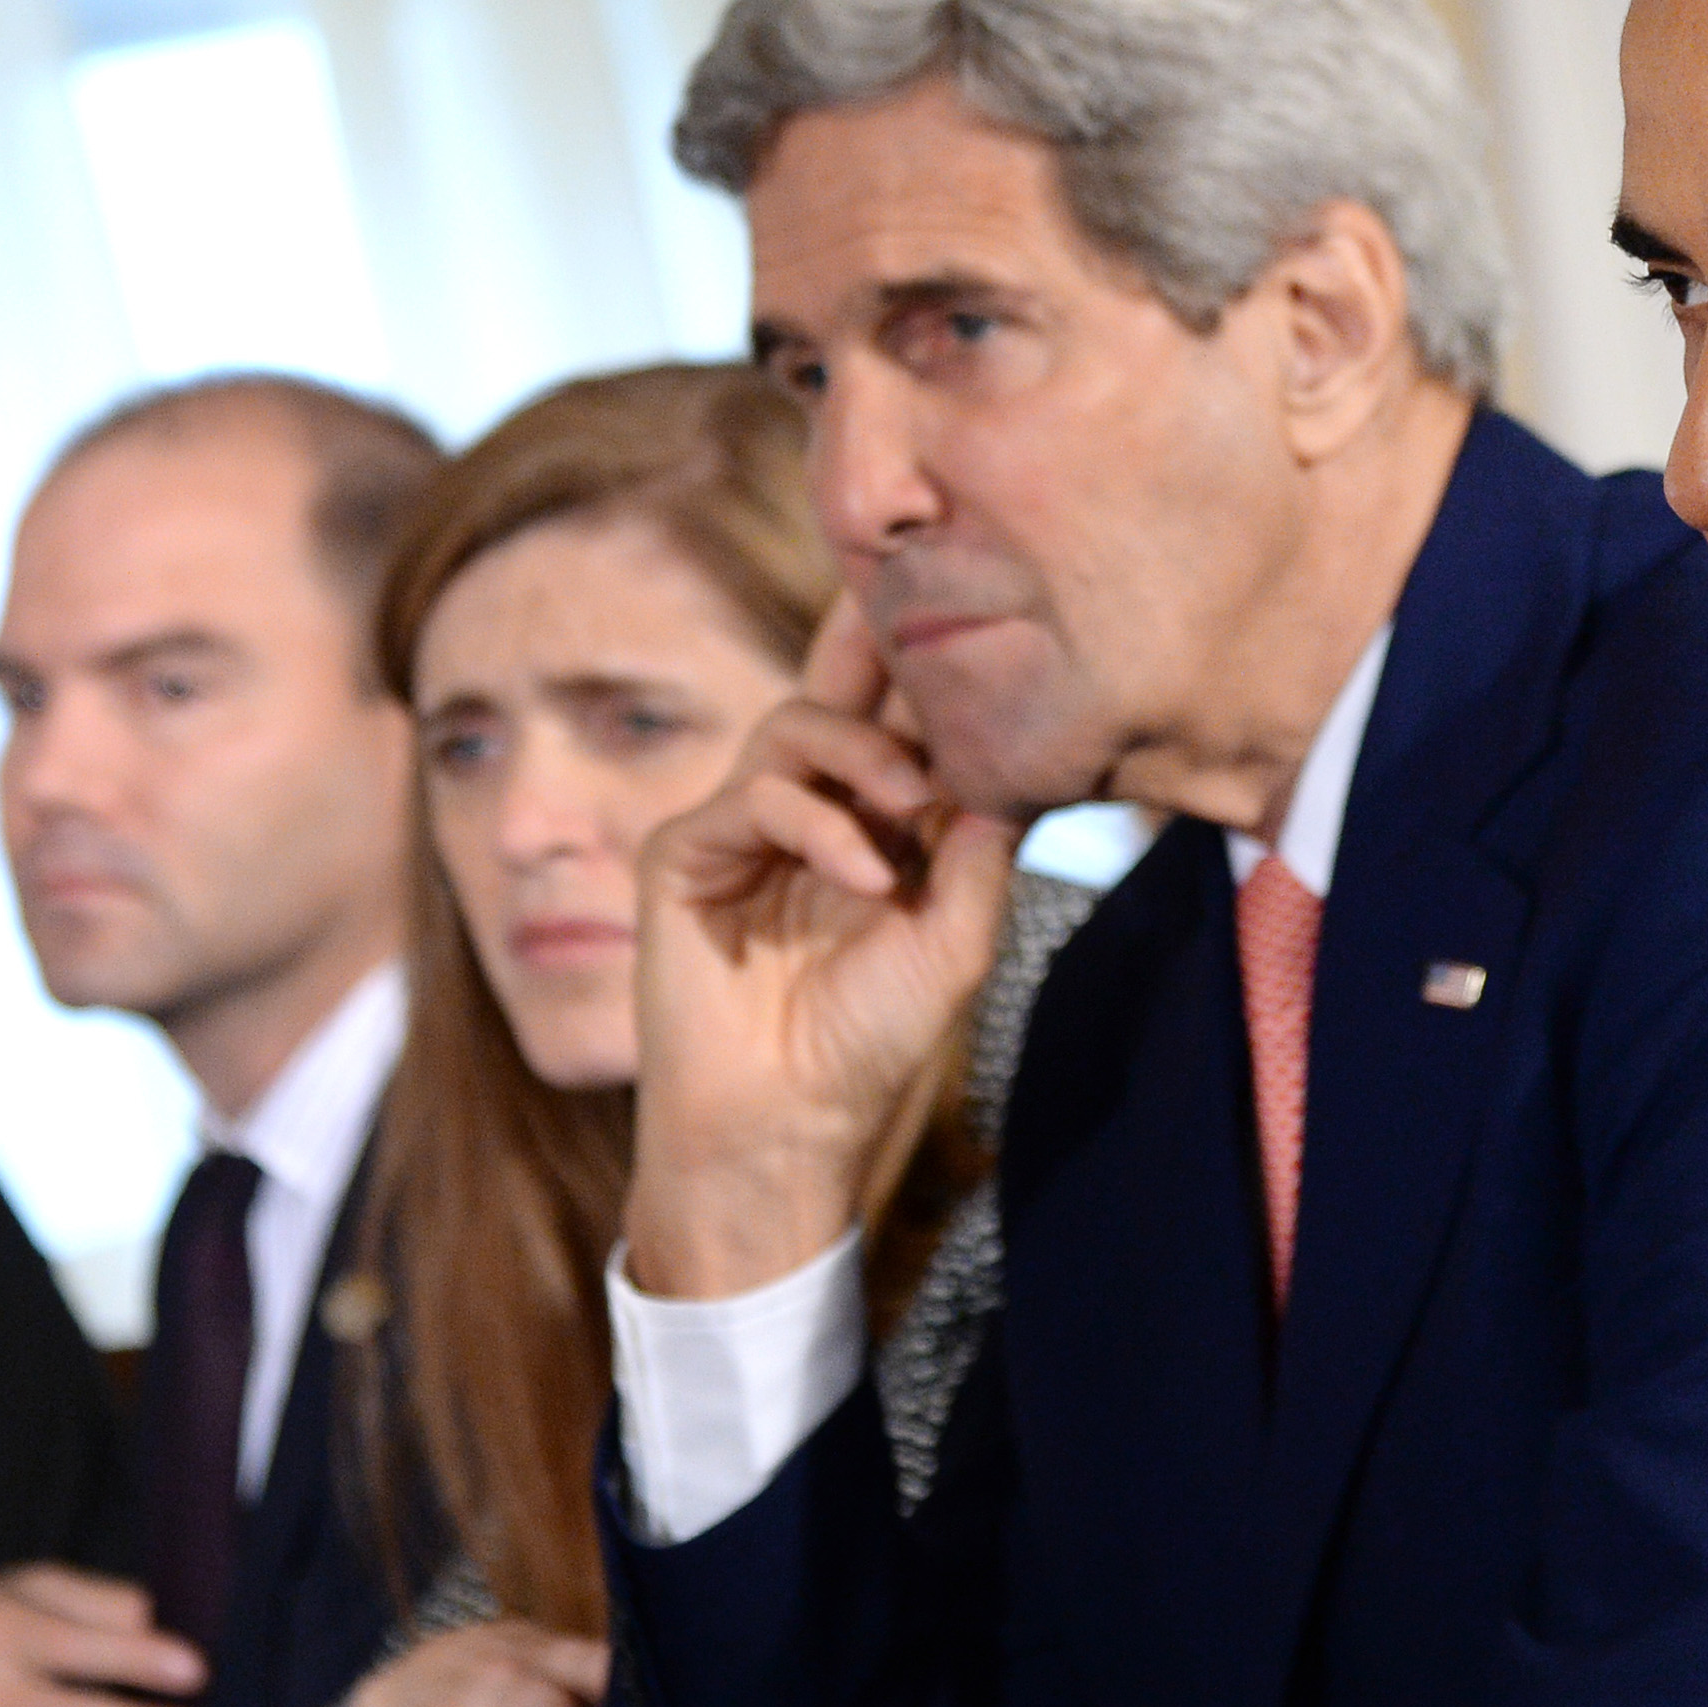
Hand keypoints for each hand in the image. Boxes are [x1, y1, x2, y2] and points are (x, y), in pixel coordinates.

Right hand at [626, 593, 1018, 1298]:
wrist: (789, 1120)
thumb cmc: (872, 1037)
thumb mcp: (957, 935)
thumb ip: (981, 842)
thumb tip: (1018, 753)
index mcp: (876, 820)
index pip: (902, 718)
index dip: (927, 661)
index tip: (976, 592)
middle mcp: (812, 807)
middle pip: (839, 687)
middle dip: (872, 630)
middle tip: (911, 586)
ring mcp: (744, 824)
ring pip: (797, 723)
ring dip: (861, 752)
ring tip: (907, 804)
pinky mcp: (689, 852)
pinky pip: (754, 794)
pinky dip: (817, 825)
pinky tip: (865, 878)